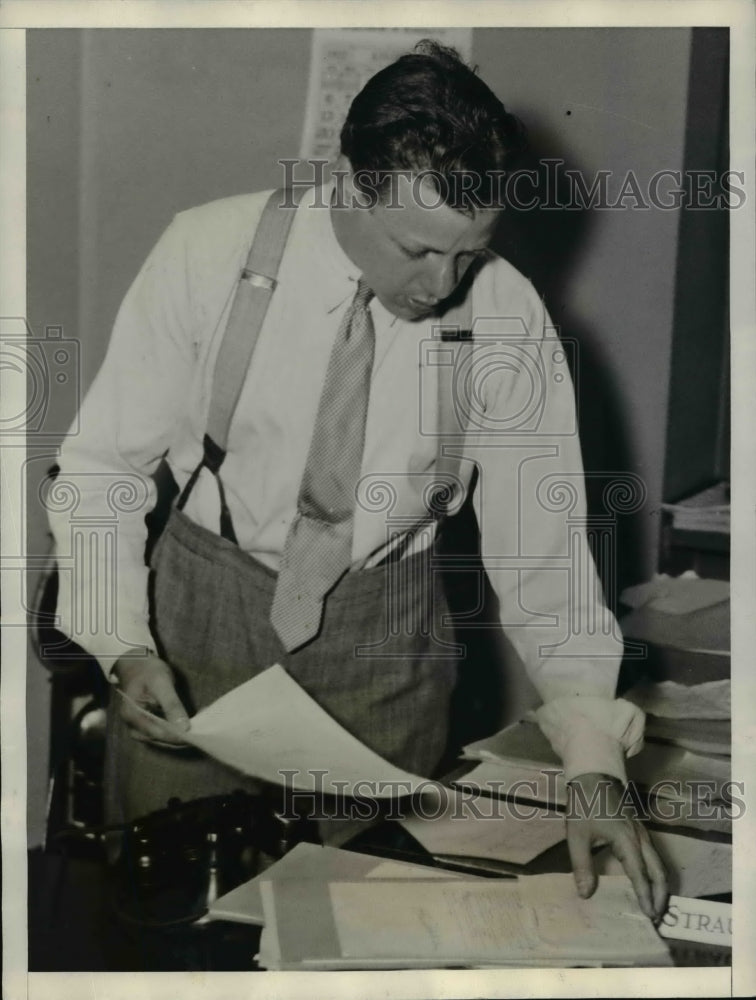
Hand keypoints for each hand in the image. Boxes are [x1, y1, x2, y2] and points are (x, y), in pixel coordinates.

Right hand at [113, 650, 190, 743]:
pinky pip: (163, 732)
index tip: (198, 732)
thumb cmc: (147, 670)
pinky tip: (190, 722)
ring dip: (181, 733)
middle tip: (203, 726)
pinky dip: (176, 729)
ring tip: (199, 723)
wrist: (136, 663)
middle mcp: (134, 728)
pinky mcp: (146, 726)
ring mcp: (139, 729)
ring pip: (164, 738)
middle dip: (182, 735)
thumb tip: (184, 728)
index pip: (160, 735)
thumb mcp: (161, 683)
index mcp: (133, 717)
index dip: (179, 736)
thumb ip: (171, 706)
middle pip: (161, 739)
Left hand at [565, 772, 667, 921]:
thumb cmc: (584, 805)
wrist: (592, 775)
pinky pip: (652, 855)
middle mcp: (640, 838)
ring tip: (656, 903)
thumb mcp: (577, 835)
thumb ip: (582, 865)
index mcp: (627, 841)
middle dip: (661, 894)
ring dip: (659, 884)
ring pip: (658, 863)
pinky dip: (655, 872)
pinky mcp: (638, 829)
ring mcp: (641, 832)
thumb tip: (586, 894)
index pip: (641, 875)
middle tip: (658, 915)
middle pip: (659, 871)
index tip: (649, 915)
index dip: (645, 896)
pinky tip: (646, 880)